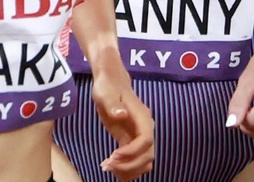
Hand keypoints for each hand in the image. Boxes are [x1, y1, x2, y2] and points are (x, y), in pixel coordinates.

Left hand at [89, 63, 152, 178]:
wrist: (111, 84)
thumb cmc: (108, 87)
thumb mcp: (106, 94)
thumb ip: (113, 105)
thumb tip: (121, 114)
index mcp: (142, 118)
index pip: (146, 140)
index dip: (132, 151)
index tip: (114, 155)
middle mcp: (145, 130)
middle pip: (147, 155)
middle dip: (129, 164)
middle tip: (107, 165)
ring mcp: (140, 137)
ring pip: (145, 161)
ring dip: (130, 170)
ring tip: (109, 168)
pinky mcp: (132, 141)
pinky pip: (136, 160)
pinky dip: (128, 169)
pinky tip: (114, 171)